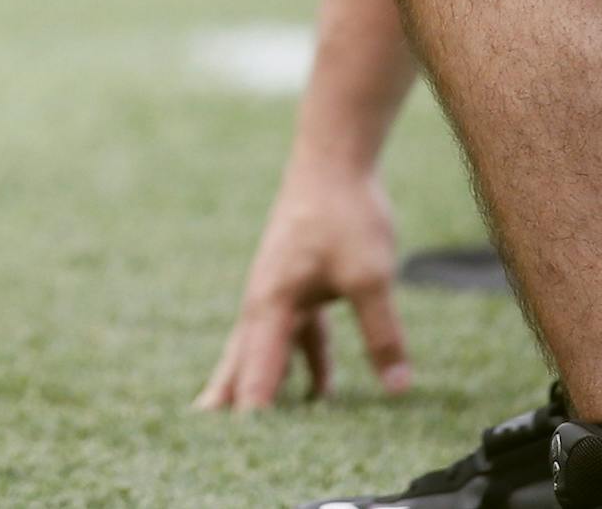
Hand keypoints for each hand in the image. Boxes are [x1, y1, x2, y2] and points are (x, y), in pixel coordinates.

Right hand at [192, 164, 410, 409]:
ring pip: (266, 350)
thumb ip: (382, 334)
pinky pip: (296, 336)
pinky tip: (324, 391)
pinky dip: (304, 364)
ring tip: (259, 428)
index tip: (241, 443)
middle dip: (229, 397)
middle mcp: (266, 299)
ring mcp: (280, 290)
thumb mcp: (369, 276)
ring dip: (265, 386)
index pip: (258, 369)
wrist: (333, 158)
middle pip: (243, 360)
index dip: (251, 408)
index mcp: (271, 301)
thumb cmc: (344, 212)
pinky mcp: (299, 282)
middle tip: (206, 432)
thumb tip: (396, 386)